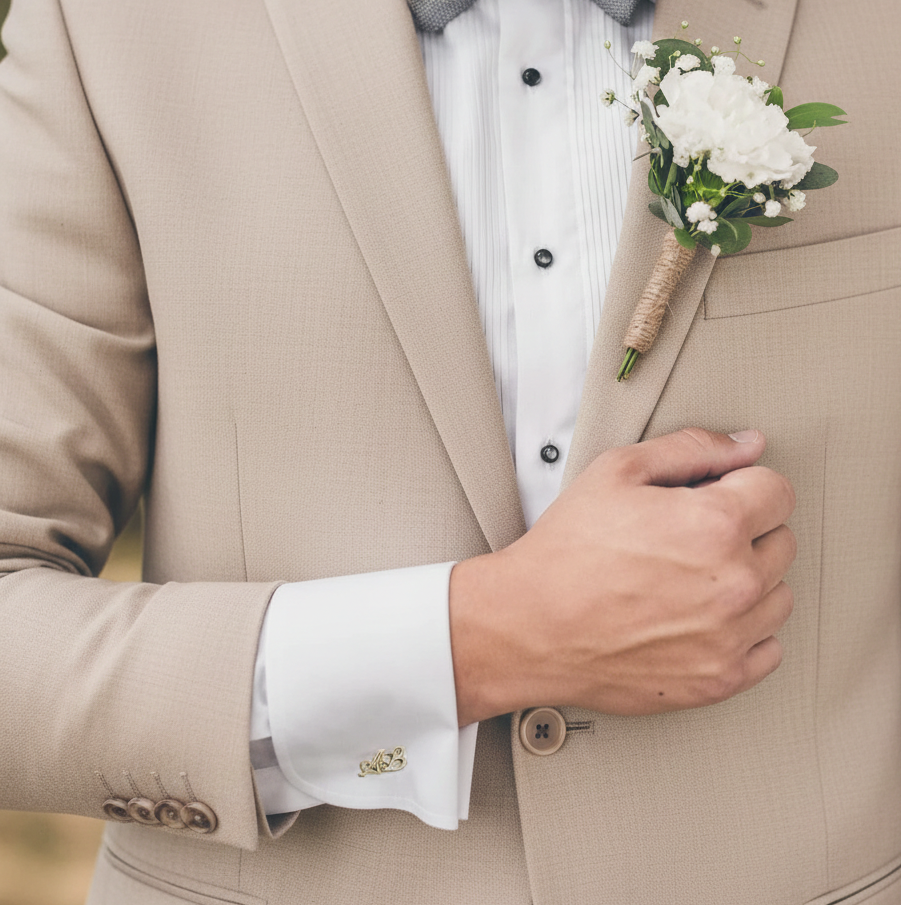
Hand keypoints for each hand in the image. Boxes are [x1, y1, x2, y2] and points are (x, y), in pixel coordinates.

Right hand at [449, 428, 795, 725]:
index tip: (716, 496)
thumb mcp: (616, 472)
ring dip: (748, 582)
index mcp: (715, 524)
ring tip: (692, 577)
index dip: (742, 485)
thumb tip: (745, 444)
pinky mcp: (719, 678)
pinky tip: (703, 617)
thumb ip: (691, 448)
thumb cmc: (565, 553)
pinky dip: (745, 632)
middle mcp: (733, 582)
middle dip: (745, 531)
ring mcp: (730, 636)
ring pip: (779, 596)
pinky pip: (769, 650)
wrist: (529, 625)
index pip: (778, 490)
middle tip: (691, 536)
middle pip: (782, 542)